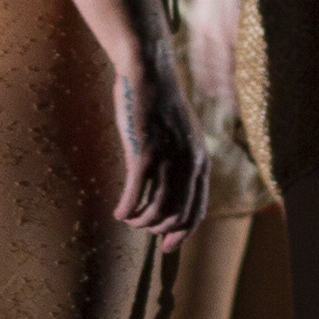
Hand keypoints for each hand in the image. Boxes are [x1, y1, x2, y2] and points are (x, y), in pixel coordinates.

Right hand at [111, 50, 210, 244]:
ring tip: (128, 218)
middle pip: (176, 216)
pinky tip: (117, 213)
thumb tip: (171, 188)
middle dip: (157, 229)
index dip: (182, 233)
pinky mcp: (144, 154)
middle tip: (140, 227)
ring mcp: (168, 160)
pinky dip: (126, 209)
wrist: (148, 73)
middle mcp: (189, 164)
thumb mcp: (180, 135)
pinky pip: (135, 195)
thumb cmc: (158, 103)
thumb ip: (181, 161)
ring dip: (140, 221)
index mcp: (200, 161)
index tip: (166, 245)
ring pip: (156, 210)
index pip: (196, 211)